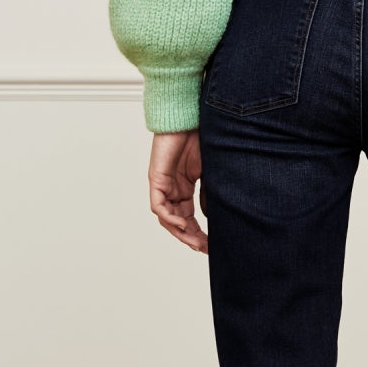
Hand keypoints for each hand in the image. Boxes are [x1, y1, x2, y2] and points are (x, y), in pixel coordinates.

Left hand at [148, 129, 207, 253]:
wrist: (190, 117)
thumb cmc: (201, 137)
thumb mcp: (210, 171)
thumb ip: (209, 193)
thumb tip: (209, 215)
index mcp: (184, 187)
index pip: (189, 217)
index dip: (198, 233)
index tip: (210, 245)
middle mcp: (172, 188)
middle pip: (177, 221)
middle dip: (191, 237)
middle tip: (204, 249)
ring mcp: (163, 184)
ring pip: (167, 218)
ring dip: (180, 232)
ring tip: (195, 243)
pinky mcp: (156, 179)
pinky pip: (159, 206)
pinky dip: (169, 218)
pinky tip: (182, 225)